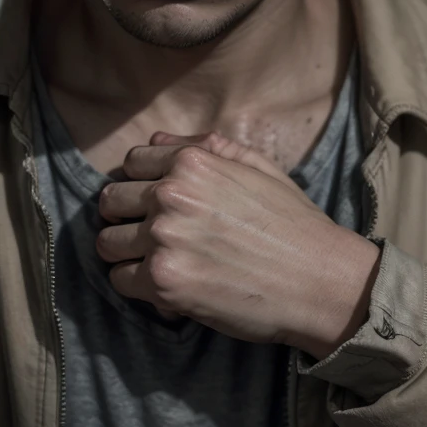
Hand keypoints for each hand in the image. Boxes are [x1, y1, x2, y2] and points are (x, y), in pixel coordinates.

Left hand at [96, 131, 380, 358]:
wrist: (320, 281)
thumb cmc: (293, 223)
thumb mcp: (257, 166)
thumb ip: (204, 147)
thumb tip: (156, 140)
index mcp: (191, 163)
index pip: (131, 163)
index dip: (141, 183)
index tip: (153, 203)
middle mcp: (171, 195)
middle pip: (110, 202)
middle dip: (126, 217)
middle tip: (149, 235)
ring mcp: (164, 239)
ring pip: (106, 243)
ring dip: (126, 254)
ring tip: (155, 261)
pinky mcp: (164, 282)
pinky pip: (121, 281)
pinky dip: (138, 286)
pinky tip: (165, 284)